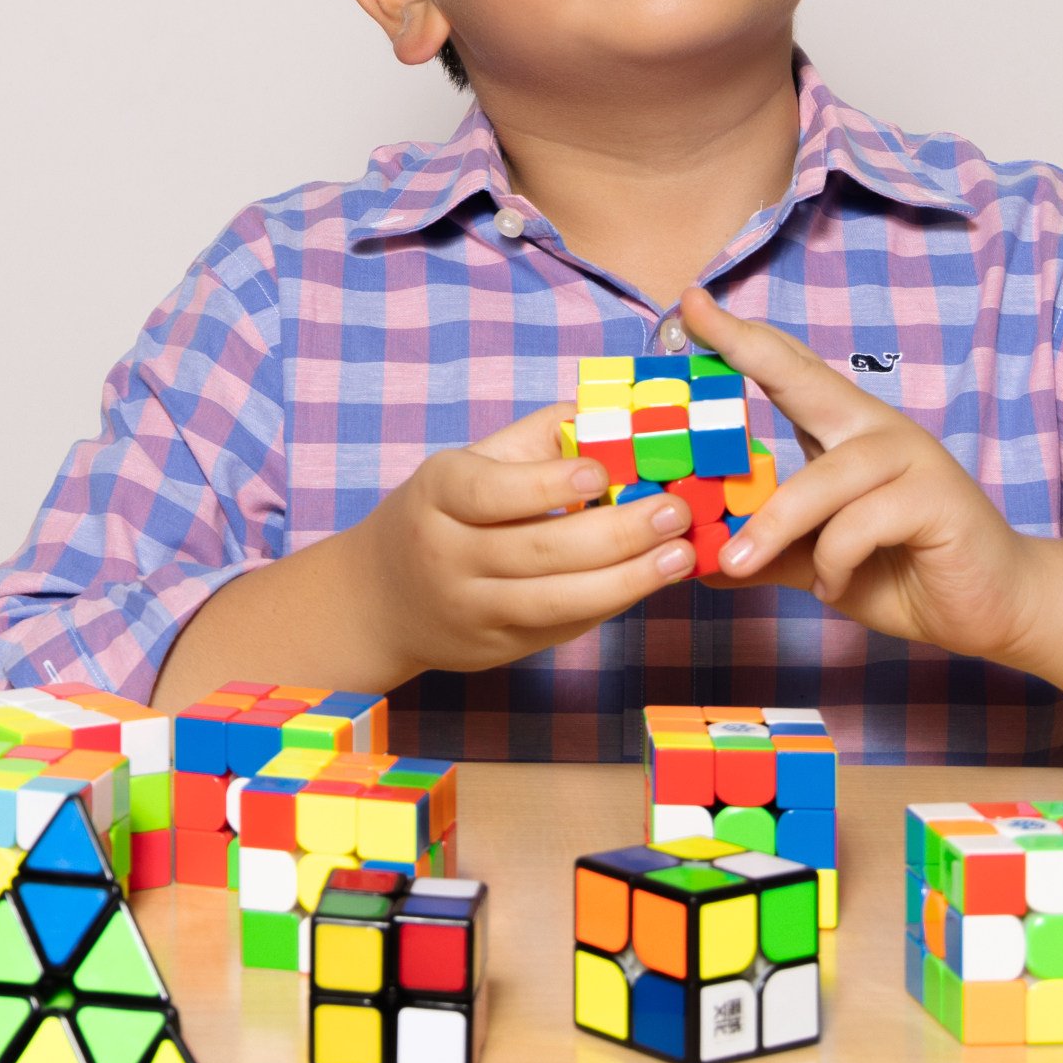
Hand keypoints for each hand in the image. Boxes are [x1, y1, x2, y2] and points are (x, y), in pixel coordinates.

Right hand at [344, 397, 707, 677]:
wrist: (382, 598)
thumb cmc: (440, 513)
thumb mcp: (468, 463)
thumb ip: (536, 438)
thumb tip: (611, 413)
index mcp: (436, 496)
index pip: (490, 492)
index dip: (546, 484)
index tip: (601, 472)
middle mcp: (447, 556)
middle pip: (537, 550)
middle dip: (616, 533)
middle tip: (673, 512)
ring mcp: (472, 609)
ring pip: (556, 600)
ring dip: (628, 579)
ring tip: (680, 555)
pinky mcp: (497, 648)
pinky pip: (562, 626)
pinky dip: (611, 603)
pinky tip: (649, 581)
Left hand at [686, 286, 1045, 660]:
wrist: (998, 609)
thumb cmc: (905, 573)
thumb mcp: (820, 561)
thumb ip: (770, 550)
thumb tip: (701, 554)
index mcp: (847, 431)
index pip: (789, 374)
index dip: (742, 339)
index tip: (693, 304)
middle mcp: (878, 429)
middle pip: (805, 380)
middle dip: (747, 347)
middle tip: (694, 316)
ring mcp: (911, 458)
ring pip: (823, 479)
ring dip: (773, 525)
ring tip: (739, 562)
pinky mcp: (937, 498)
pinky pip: (859, 524)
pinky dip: (834, 561)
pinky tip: (836, 586)